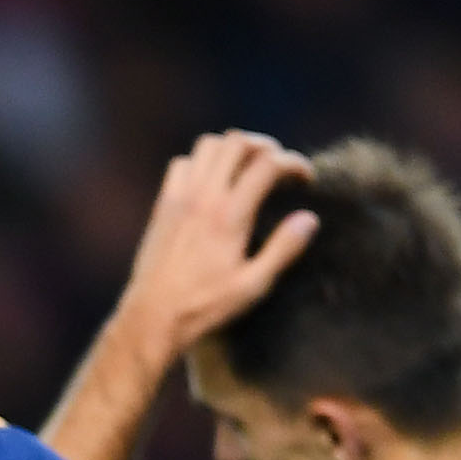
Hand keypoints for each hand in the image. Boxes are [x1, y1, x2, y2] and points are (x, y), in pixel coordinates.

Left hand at [122, 130, 319, 354]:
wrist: (151, 317)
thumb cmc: (204, 307)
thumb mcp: (252, 286)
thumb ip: (283, 249)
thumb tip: (309, 219)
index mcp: (230, 216)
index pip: (267, 165)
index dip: (293, 163)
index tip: (305, 177)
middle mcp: (204, 198)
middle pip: (237, 142)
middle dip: (264, 145)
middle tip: (277, 164)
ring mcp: (180, 198)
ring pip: (208, 145)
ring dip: (232, 148)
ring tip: (247, 166)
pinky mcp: (163, 205)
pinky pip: (182, 164)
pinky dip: (201, 162)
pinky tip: (212, 181)